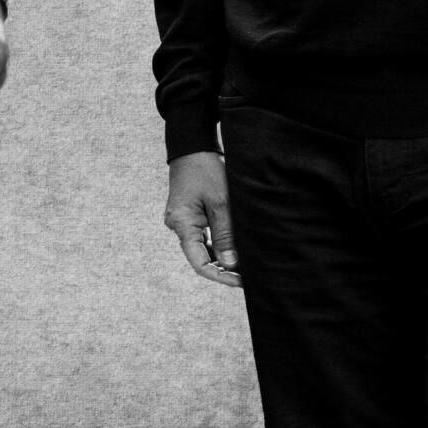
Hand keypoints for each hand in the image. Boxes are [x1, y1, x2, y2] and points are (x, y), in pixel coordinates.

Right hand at [164, 151, 240, 287]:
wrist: (192, 146)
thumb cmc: (206, 170)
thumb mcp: (221, 201)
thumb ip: (225, 233)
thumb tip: (230, 263)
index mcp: (182, 224)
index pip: (198, 262)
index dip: (219, 276)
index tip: (240, 282)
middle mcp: (179, 226)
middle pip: (201, 257)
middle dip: (224, 269)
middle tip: (249, 276)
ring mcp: (183, 221)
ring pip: (203, 248)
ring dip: (223, 258)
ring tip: (246, 265)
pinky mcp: (190, 216)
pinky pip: (204, 236)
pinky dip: (219, 245)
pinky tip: (236, 249)